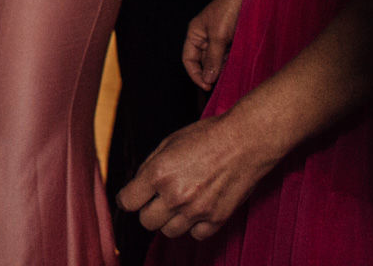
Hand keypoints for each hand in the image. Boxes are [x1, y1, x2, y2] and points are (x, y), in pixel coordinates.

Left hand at [117, 111, 280, 240]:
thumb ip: (150, 167)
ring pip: (169, 232)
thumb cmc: (207, 137)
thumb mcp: (168, 143)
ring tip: (179, 204)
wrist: (245, 142)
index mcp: (158, 173)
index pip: (127, 202)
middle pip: (146, 221)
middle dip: (147, 210)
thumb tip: (138, 186)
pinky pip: (196, 235)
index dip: (127, 199)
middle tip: (156, 200)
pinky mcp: (217, 219)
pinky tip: (197, 210)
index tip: (132, 197)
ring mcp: (196, 210)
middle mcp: (175, 195)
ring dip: (169, 220)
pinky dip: (194, 226)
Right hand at [183, 0, 246, 90]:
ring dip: (224, 69)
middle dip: (212, 73)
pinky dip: (233, 63)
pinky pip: (230, 57)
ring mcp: (219, 40)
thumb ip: (213, 58)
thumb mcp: (219, 36)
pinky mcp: (233, 41)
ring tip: (233, 74)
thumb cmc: (229, 9)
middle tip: (222, 84)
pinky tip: (240, 66)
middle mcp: (205, 38)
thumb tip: (207, 79)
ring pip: (218, 62)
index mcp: (195, 34)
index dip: (195, 74)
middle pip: (204, 63)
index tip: (207, 87)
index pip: (189, 59)